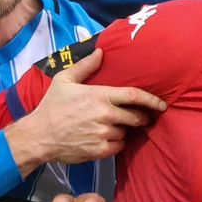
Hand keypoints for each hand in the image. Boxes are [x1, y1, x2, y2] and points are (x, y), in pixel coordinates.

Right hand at [2, 47, 165, 171]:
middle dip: (141, 117)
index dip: (152, 100)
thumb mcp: (64, 80)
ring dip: (125, 130)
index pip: (134, 96)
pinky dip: (117, 143)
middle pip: (136, 117)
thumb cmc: (51, 106)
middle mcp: (105, 115)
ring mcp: (103, 134)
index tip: (162, 104)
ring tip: (113, 126)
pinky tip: (107, 138)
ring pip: (126, 132)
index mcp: (99, 96)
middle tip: (139, 117)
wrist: (39, 136)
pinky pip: (118, 146)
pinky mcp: (99, 150)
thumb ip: (85, 66)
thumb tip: (101, 51)